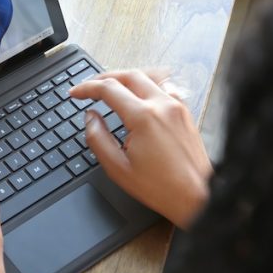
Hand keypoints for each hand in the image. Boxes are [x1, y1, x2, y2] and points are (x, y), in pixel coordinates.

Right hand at [69, 69, 211, 228]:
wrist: (197, 196)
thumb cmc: (161, 187)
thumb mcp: (118, 168)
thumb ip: (98, 139)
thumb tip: (90, 118)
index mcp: (143, 117)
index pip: (109, 89)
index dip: (87, 88)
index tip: (76, 93)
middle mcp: (162, 105)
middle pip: (128, 75)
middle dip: (104, 77)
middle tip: (89, 87)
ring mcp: (177, 107)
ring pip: (148, 77)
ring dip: (126, 78)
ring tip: (112, 86)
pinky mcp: (185, 113)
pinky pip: (164, 87)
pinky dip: (147, 85)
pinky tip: (141, 94)